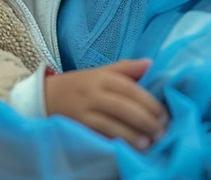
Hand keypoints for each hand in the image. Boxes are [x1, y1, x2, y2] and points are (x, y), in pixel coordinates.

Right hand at [44, 59, 166, 149]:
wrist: (47, 97)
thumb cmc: (81, 85)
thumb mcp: (101, 72)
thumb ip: (126, 68)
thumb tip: (151, 63)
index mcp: (102, 77)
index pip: (129, 88)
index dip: (148, 102)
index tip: (164, 113)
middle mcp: (93, 93)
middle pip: (123, 106)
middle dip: (145, 120)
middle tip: (162, 131)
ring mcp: (85, 111)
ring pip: (111, 123)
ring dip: (132, 135)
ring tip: (149, 142)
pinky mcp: (79, 127)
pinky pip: (99, 135)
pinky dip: (115, 142)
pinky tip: (128, 148)